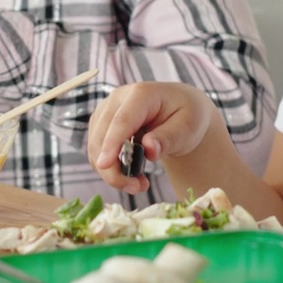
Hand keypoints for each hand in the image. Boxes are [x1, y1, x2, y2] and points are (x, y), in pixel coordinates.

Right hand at [87, 82, 221, 194]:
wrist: (181, 110)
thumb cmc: (187, 116)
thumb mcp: (187, 127)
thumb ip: (168, 138)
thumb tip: (149, 150)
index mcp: (141, 94)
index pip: (122, 120)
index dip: (112, 143)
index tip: (104, 165)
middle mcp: (117, 98)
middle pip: (102, 136)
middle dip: (113, 169)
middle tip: (137, 188)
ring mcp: (106, 111)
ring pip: (95, 146)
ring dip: (111, 172)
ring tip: (139, 184)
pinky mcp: (101, 124)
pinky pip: (97, 150)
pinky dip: (110, 168)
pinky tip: (131, 175)